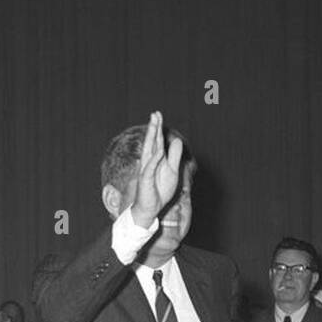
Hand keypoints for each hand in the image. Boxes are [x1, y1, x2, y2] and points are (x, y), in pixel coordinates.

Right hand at [125, 110, 183, 231]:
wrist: (151, 208)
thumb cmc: (159, 190)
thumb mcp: (171, 171)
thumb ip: (174, 156)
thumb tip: (176, 140)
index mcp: (156, 159)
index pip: (157, 141)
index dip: (158, 128)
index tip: (158, 115)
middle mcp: (149, 161)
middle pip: (152, 141)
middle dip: (153, 127)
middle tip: (155, 113)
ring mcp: (146, 169)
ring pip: (149, 150)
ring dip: (151, 137)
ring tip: (153, 125)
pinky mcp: (145, 180)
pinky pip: (150, 167)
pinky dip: (154, 159)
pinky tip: (158, 150)